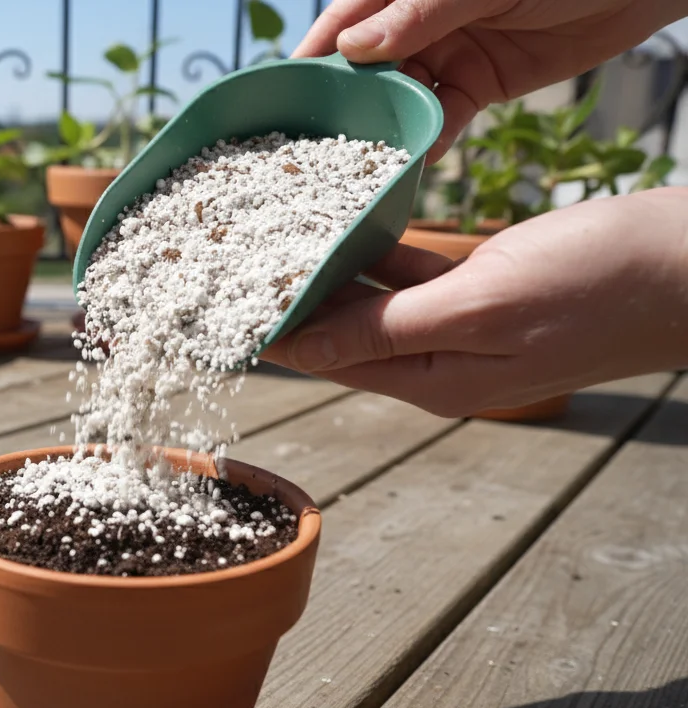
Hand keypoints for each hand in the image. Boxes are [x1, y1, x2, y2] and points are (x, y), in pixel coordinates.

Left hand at [260, 188, 687, 416]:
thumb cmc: (600, 286)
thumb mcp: (480, 307)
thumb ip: (384, 329)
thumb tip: (296, 347)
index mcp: (430, 379)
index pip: (324, 358)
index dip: (268, 333)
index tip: (214, 309)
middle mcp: (436, 357)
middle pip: (338, 329)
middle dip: (286, 299)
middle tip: (227, 262)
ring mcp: (459, 320)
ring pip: (370, 294)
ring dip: (325, 269)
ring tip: (266, 236)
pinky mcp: (481, 282)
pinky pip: (409, 267)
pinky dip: (374, 245)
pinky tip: (338, 222)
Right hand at [294, 0, 687, 162]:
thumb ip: (416, 14)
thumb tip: (351, 47)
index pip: (340, 25)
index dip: (310, 61)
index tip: (277, 99)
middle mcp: (415, 20)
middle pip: (362, 70)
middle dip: (341, 107)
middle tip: (310, 151)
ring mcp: (446, 53)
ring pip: (398, 99)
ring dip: (383, 131)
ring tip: (356, 168)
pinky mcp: (478, 84)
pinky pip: (441, 118)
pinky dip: (427, 140)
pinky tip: (411, 163)